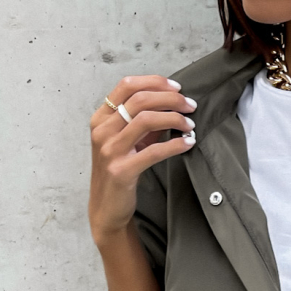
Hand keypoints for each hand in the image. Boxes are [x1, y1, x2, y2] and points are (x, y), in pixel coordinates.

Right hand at [88, 75, 196, 251]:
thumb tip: (171, 104)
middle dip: (170, 99)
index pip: (127, 86)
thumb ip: (143, 122)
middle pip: (139, 100)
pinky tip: (187, 143)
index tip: (177, 87)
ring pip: (146, 120)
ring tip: (190, 124)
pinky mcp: (122, 171)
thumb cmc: (119, 172)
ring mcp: (110, 151)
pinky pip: (153, 151)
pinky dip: (174, 144)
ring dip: (174, 118)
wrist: (107, 208)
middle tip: (190, 105)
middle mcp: (102, 131)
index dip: (154, 82)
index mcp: (100, 119)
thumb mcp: (127, 142)